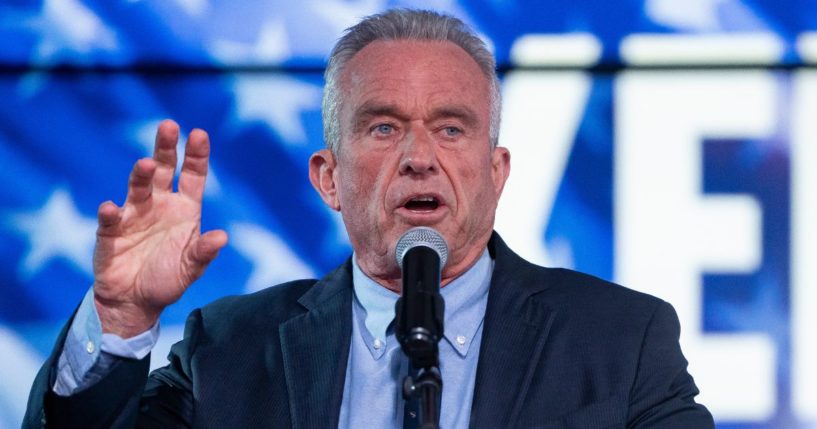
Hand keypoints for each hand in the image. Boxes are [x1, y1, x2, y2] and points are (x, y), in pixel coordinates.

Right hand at [92, 120, 227, 337]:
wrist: (135, 302)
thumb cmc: (167, 279)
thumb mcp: (191, 268)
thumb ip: (204, 252)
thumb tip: (222, 237)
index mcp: (184, 209)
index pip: (192, 176)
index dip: (196, 156)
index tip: (199, 134)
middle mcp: (159, 205)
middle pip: (162, 170)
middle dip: (165, 148)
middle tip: (169, 126)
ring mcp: (133, 215)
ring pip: (137, 187)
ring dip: (141, 175)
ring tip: (146, 164)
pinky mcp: (111, 232)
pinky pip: (110, 219)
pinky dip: (110, 212)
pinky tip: (112, 207)